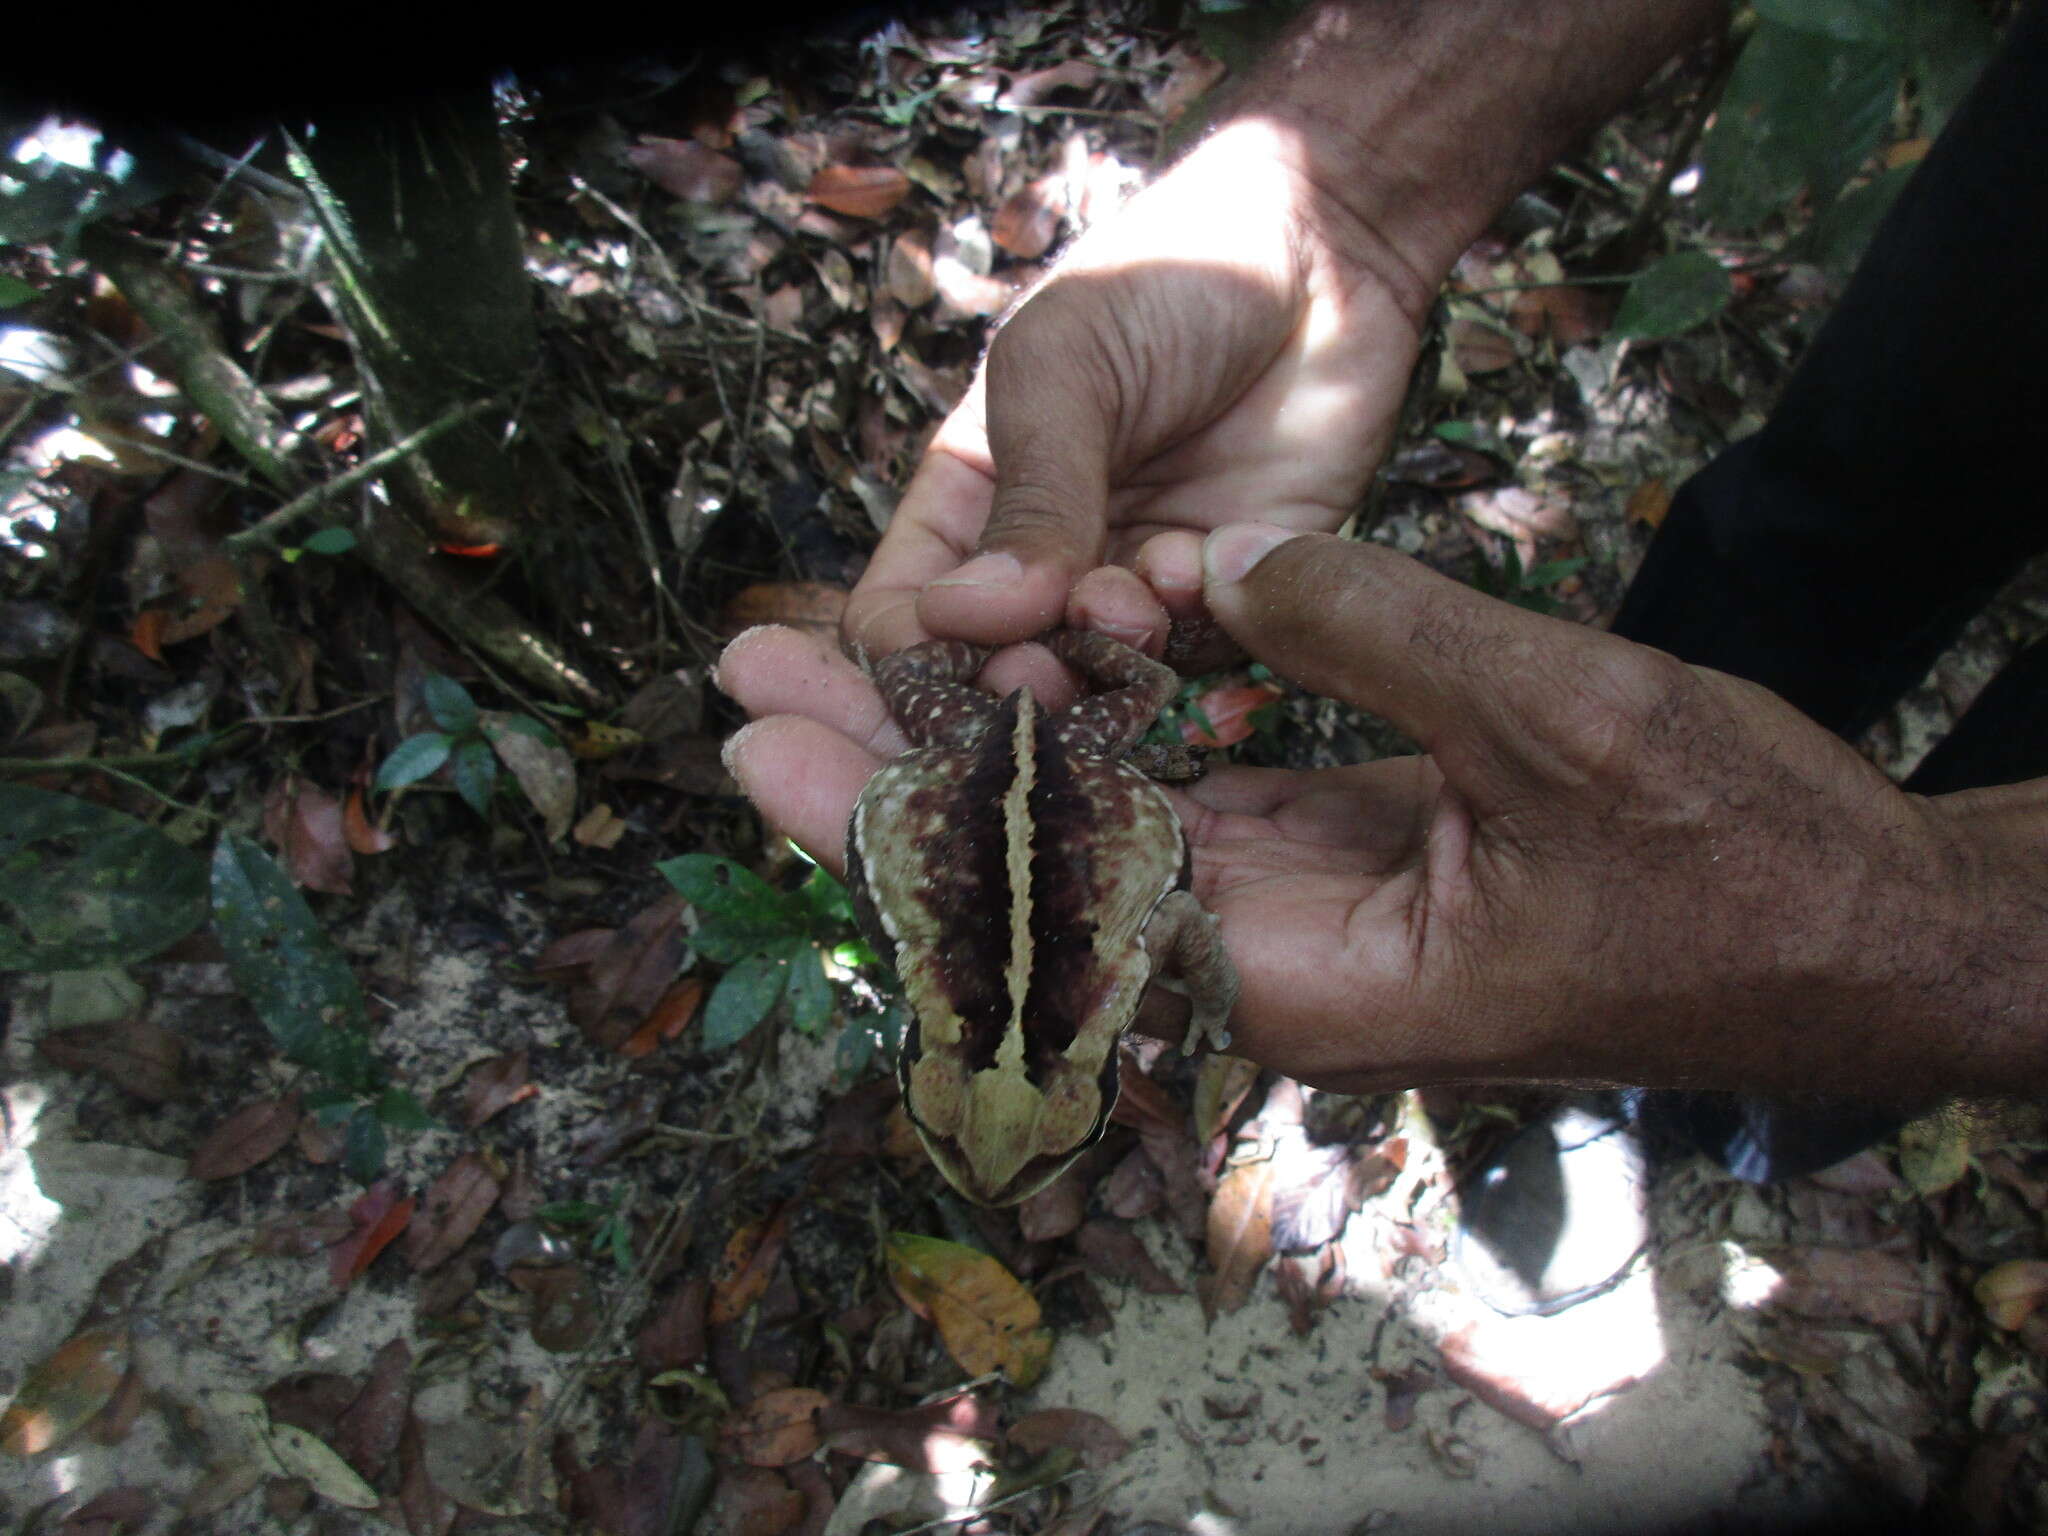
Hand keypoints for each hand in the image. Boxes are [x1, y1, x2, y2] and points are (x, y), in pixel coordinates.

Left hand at [724, 528, 2043, 1102]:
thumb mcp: (1568, 722)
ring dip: (970, 761)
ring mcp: (1300, 917)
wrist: (1852, 926)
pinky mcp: (1334, 860)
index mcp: (1310, 984)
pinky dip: (1090, 749)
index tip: (775, 761)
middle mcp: (1276, 974)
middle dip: (891, 789)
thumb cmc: (1736, 863)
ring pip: (1094, 843)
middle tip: (750, 696)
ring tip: (837, 678)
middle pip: (1039, 886)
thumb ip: (1383, 634)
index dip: (902, 835)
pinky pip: (1179, 808)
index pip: (1055, 918)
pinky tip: (1005, 687)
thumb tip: (1226, 561)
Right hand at [845, 122, 1433, 658]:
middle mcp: (1049, 555)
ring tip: (1137, 599)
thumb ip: (1028, 499)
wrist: (1329, 248)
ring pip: (1096, 677)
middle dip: (1013, 681)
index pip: (903, 611)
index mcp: (973, 495)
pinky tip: (1199, 562)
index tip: (945, 660)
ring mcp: (1139, 579)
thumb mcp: (1066, 372)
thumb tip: (963, 619)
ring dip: (1107, 657)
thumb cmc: (1168, 280)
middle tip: (1041, 666)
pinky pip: (1194, 660)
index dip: (908, 657)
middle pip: (997, 668)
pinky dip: (1189, 631)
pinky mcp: (1232, 593)